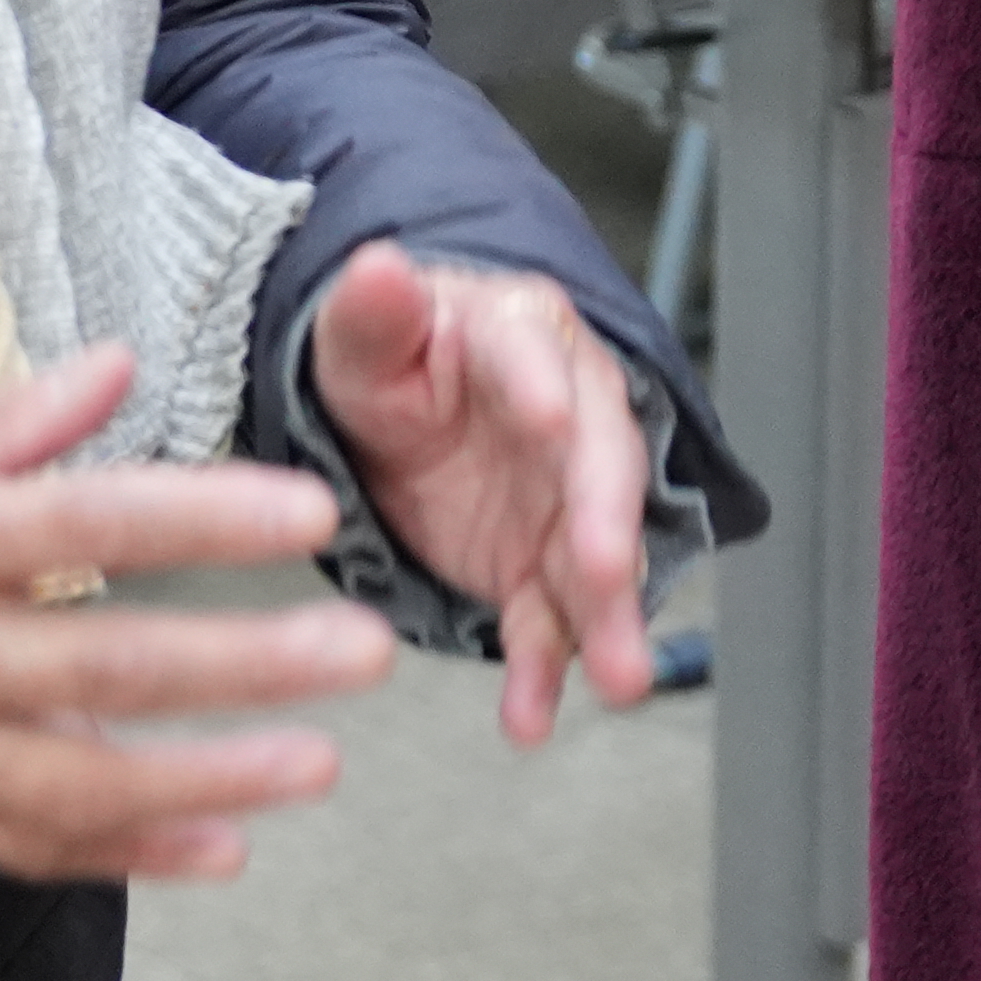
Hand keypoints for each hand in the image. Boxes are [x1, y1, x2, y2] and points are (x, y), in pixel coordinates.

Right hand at [0, 349, 389, 884]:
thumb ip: (6, 420)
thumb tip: (118, 361)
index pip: (88, 523)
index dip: (202, 519)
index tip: (310, 514)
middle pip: (107, 663)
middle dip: (243, 664)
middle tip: (363, 653)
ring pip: (82, 778)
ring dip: (208, 778)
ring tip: (319, 766)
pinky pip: (33, 848)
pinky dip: (130, 856)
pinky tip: (225, 850)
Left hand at [308, 246, 663, 747]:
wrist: (406, 418)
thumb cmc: (395, 361)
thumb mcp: (363, 337)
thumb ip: (372, 312)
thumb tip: (378, 266)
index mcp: (521, 337)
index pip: (537, 355)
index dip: (545, 388)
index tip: (553, 419)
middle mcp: (568, 415)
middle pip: (599, 464)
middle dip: (603, 521)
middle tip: (600, 566)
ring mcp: (560, 498)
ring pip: (595, 556)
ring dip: (607, 617)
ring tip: (617, 674)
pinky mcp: (537, 565)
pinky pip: (548, 621)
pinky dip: (546, 670)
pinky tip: (534, 715)